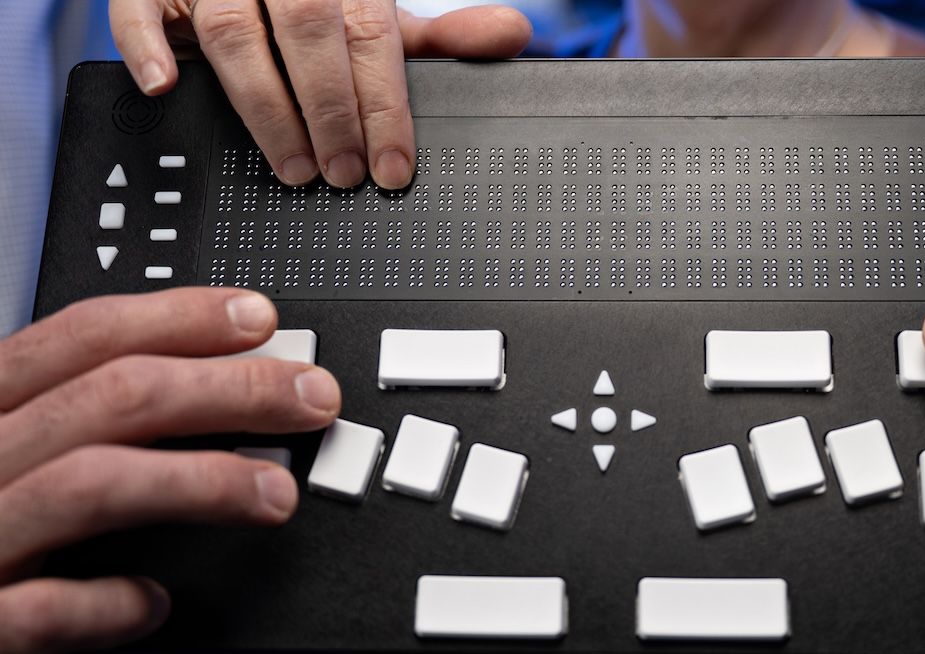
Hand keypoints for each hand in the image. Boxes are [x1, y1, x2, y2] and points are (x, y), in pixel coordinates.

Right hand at [0, 289, 340, 651]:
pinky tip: (152, 604)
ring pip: (88, 483)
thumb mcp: (0, 443)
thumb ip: (67, 416)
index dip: (178, 319)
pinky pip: (36, 610)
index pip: (78, 336)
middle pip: (109, 396)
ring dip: (198, 482)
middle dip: (228, 388)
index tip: (259, 317)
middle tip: (311, 394)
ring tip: (276, 493)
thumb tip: (194, 385)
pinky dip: (101, 604)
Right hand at [109, 0, 531, 188]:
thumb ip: (438, 36)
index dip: (385, 103)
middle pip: (308, 29)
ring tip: (293, 168)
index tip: (394, 168)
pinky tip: (168, 87)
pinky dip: (147, 45)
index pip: (369, 30)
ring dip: (265, 105)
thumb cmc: (309, 0)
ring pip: (234, 30)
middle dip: (332, 112)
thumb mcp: (374, 13)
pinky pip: (138, 6)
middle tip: (346, 177)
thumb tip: (513, 36)